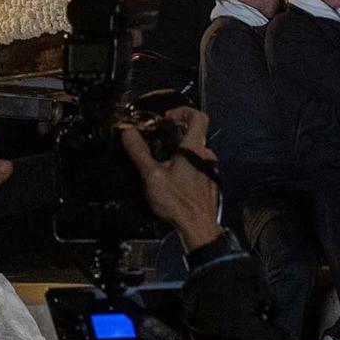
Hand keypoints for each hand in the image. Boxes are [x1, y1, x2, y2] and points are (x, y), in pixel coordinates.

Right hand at [121, 107, 222, 249]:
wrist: (198, 227)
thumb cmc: (177, 202)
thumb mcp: (152, 175)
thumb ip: (140, 152)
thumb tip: (128, 132)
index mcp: (194, 149)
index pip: (198, 116)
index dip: (183, 111)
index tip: (167, 118)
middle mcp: (206, 156)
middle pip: (194, 135)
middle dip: (176, 136)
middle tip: (159, 142)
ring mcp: (210, 170)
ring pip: (195, 153)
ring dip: (180, 154)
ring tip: (163, 164)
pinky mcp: (210, 183)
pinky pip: (198, 167)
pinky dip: (186, 168)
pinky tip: (173, 181)